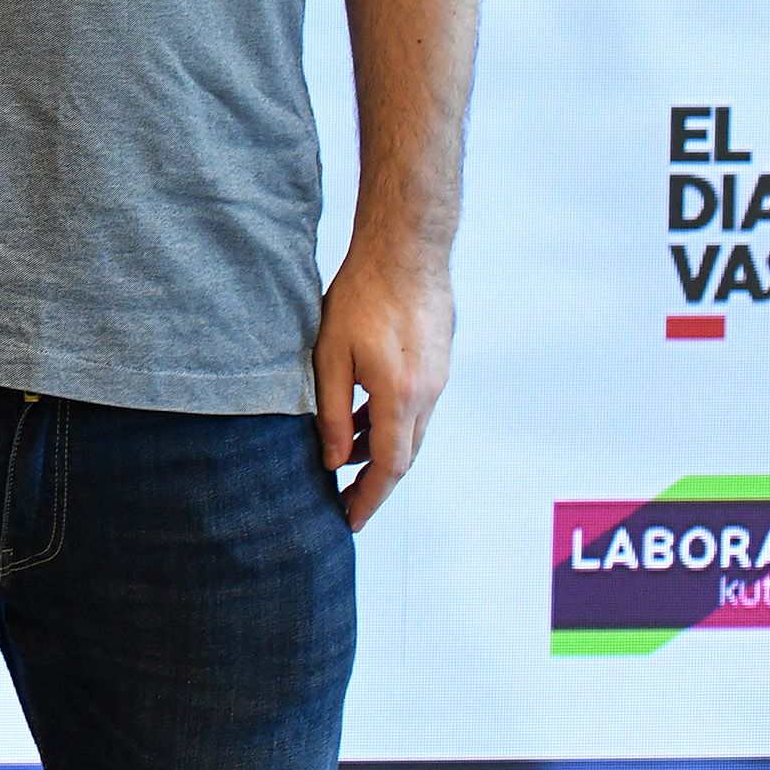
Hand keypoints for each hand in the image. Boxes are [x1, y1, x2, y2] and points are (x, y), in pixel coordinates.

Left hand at [313, 248, 448, 528]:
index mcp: (401, 395)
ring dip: (381, 450)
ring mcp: (438, 378)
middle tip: (347, 503)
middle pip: (405, 456)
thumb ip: (332, 411)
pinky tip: (363, 419)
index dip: (370, 497)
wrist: (407, 250)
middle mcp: (428, 393)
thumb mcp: (331, 354)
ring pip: (410, 431)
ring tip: (345, 461)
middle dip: (376, 484)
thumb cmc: (362, 295)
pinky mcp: (437, 363)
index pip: (389, 466)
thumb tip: (334, 461)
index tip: (350, 520)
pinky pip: (415, 408)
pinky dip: (390, 422)